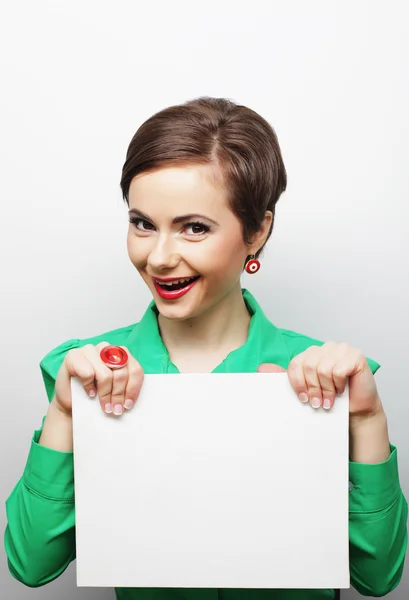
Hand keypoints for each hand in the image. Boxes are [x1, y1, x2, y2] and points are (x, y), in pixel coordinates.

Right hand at [53, 342, 143, 416]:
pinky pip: (88, 373)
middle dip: (119, 394)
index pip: (135, 369)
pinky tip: (90, 393)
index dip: (133, 389)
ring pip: (106, 374)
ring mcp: (90, 350)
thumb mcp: (114, 390)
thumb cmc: (94, 394)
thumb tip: (131, 399)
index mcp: (120, 354)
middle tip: (115, 409)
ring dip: (105, 394)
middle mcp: (106, 348)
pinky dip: (89, 386)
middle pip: (121, 372)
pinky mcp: (74, 355)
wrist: (71, 401)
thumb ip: (125, 387)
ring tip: (104, 405)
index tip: (128, 404)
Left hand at [257, 341, 382, 415]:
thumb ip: (286, 377)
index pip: (296, 363)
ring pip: (323, 368)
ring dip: (327, 389)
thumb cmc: (332, 399)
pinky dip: (339, 384)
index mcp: (313, 353)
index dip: (298, 383)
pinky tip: (343, 389)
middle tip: (320, 402)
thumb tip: (262, 368)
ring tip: (331, 398)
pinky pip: (339, 370)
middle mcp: (327, 347)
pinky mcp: (356, 356)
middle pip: (308, 366)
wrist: (356, 411)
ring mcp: (342, 349)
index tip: (304, 398)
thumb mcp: (306, 389)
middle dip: (313, 388)